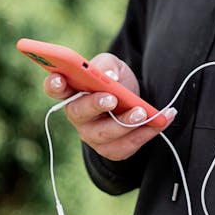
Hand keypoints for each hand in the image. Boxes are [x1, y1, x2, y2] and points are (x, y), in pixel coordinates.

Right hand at [43, 52, 173, 160]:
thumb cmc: (116, 81)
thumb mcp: (112, 66)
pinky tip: (160, 121)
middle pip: (78, 113)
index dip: (54, 85)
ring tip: (143, 112)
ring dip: (125, 123)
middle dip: (95, 105)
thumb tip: (109, 77)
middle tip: (112, 98)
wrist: (134, 99)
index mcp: (72, 91)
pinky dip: (145, 134)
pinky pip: (124, 147)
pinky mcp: (110, 149)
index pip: (56, 89)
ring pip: (104, 134)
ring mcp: (92, 135)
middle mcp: (78, 116)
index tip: (60, 78)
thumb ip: (107, 66)